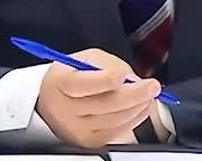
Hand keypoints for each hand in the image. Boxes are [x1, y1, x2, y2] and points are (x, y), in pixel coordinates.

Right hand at [35, 48, 159, 147]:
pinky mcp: (89, 141)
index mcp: (61, 83)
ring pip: (116, 119)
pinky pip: (118, 132)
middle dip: (135, 94)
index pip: (84, 84)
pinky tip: (140, 107)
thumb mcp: (84, 59)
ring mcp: (78, 129)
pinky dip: (134, 119)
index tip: (124, 75)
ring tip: (149, 95)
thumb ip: (108, 65)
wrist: (49, 102)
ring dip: (138, 106)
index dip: (106, 80)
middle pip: (106, 104)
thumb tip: (132, 78)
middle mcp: (67, 109)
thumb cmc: (69, 76)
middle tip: (152, 86)